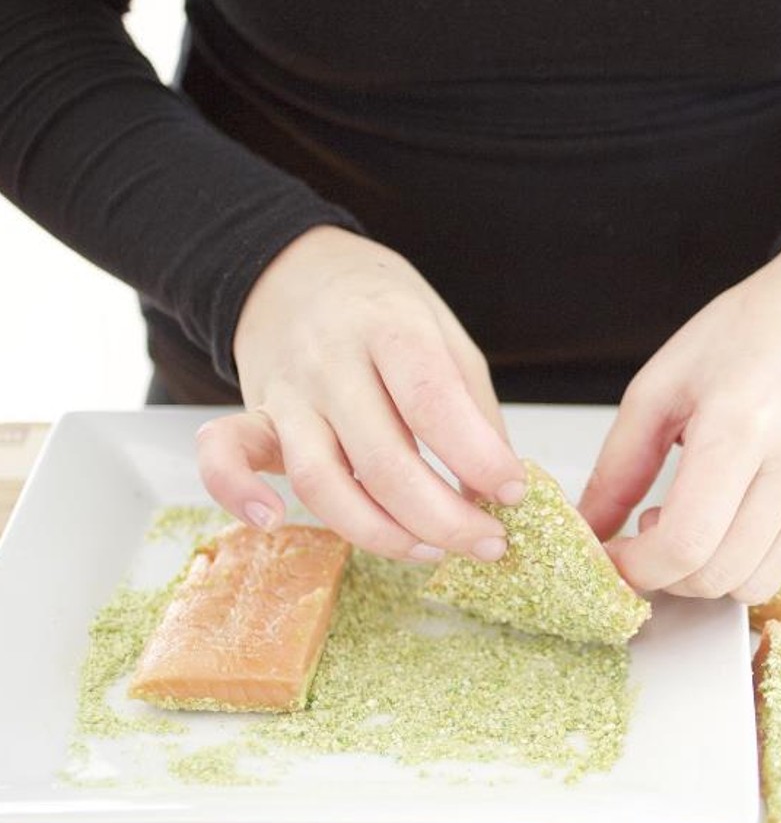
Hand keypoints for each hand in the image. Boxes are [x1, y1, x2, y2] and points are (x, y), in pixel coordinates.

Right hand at [196, 226, 524, 561]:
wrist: (296, 269)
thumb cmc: (385, 311)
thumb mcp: (446, 336)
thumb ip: (472, 409)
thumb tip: (498, 487)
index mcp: (390, 328)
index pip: (433, 402)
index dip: (477, 457)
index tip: (514, 492)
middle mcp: (332, 361)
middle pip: (383, 459)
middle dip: (444, 518)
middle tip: (490, 544)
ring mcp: (287, 393)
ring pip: (321, 480)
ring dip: (380, 533)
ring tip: (432, 552)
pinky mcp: (252, 417)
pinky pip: (224, 457)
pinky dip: (237, 494)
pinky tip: (274, 523)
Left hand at [578, 235, 780, 602]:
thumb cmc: (755, 330)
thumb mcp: (664, 381)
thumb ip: (619, 464)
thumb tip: (587, 527)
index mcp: (739, 427)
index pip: (684, 544)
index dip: (636, 568)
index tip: (614, 555)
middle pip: (715, 577)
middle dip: (665, 574)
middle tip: (649, 530)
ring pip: (753, 584)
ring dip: (708, 573)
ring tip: (695, 519)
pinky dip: (749, 559)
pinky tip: (736, 515)